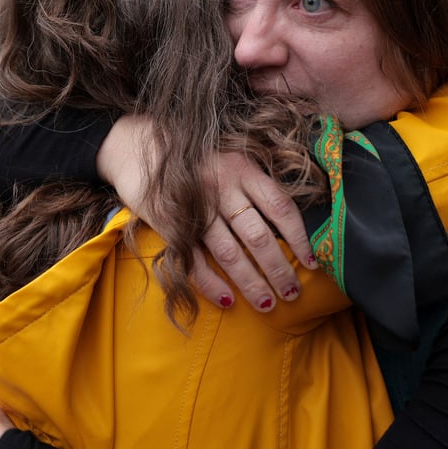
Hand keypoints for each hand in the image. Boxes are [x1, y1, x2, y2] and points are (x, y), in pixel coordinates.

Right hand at [97, 115, 315, 311]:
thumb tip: (286, 225)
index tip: (313, 262)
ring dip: (251, 283)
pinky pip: (196, 261)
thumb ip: (254, 184)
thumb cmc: (193, 156)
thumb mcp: (230, 158)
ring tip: (268, 304)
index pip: (280, 207)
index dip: (300, 238)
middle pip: (259, 237)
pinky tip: (228, 301)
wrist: (135, 144)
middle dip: (279, 269)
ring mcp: (195, 207)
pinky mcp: (170, 224)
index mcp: (242, 169)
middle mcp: (222, 187)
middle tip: (293, 293)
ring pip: (230, 254)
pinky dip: (212, 284)